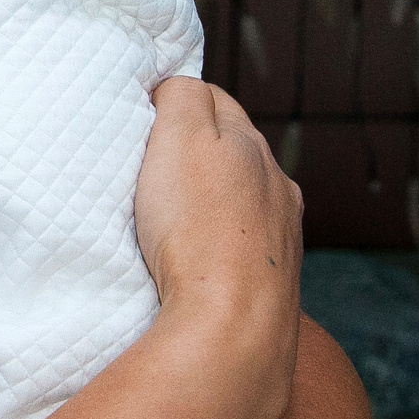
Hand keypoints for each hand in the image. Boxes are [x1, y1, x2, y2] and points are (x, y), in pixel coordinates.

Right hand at [133, 79, 303, 418]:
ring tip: (166, 222)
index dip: (173, 103)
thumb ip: (182, 97)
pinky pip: (238, 253)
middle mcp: (278, 190)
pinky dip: (216, 249)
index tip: (138, 120)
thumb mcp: (180, 138)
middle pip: (230, 154)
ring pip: (238, 205)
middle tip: (146, 170)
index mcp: (255, 148)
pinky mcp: (271, 289)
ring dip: (207, 205)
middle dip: (193, 154)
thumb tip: (180, 86)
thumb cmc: (198, 230)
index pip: (214, 100)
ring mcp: (279, 242)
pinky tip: (192, 265)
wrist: (231, 331)